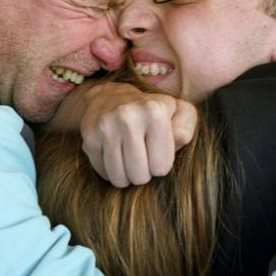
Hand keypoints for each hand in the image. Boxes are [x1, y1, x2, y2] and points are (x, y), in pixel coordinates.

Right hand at [77, 81, 196, 186]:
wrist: (110, 97)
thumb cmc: (152, 111)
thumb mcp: (178, 112)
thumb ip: (186, 127)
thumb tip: (179, 140)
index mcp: (155, 112)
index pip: (161, 167)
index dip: (161, 165)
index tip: (157, 153)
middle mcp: (129, 117)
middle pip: (140, 176)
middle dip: (144, 174)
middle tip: (144, 160)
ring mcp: (106, 128)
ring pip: (120, 178)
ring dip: (127, 176)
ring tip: (131, 161)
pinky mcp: (89, 138)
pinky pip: (104, 173)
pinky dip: (111, 172)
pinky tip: (116, 157)